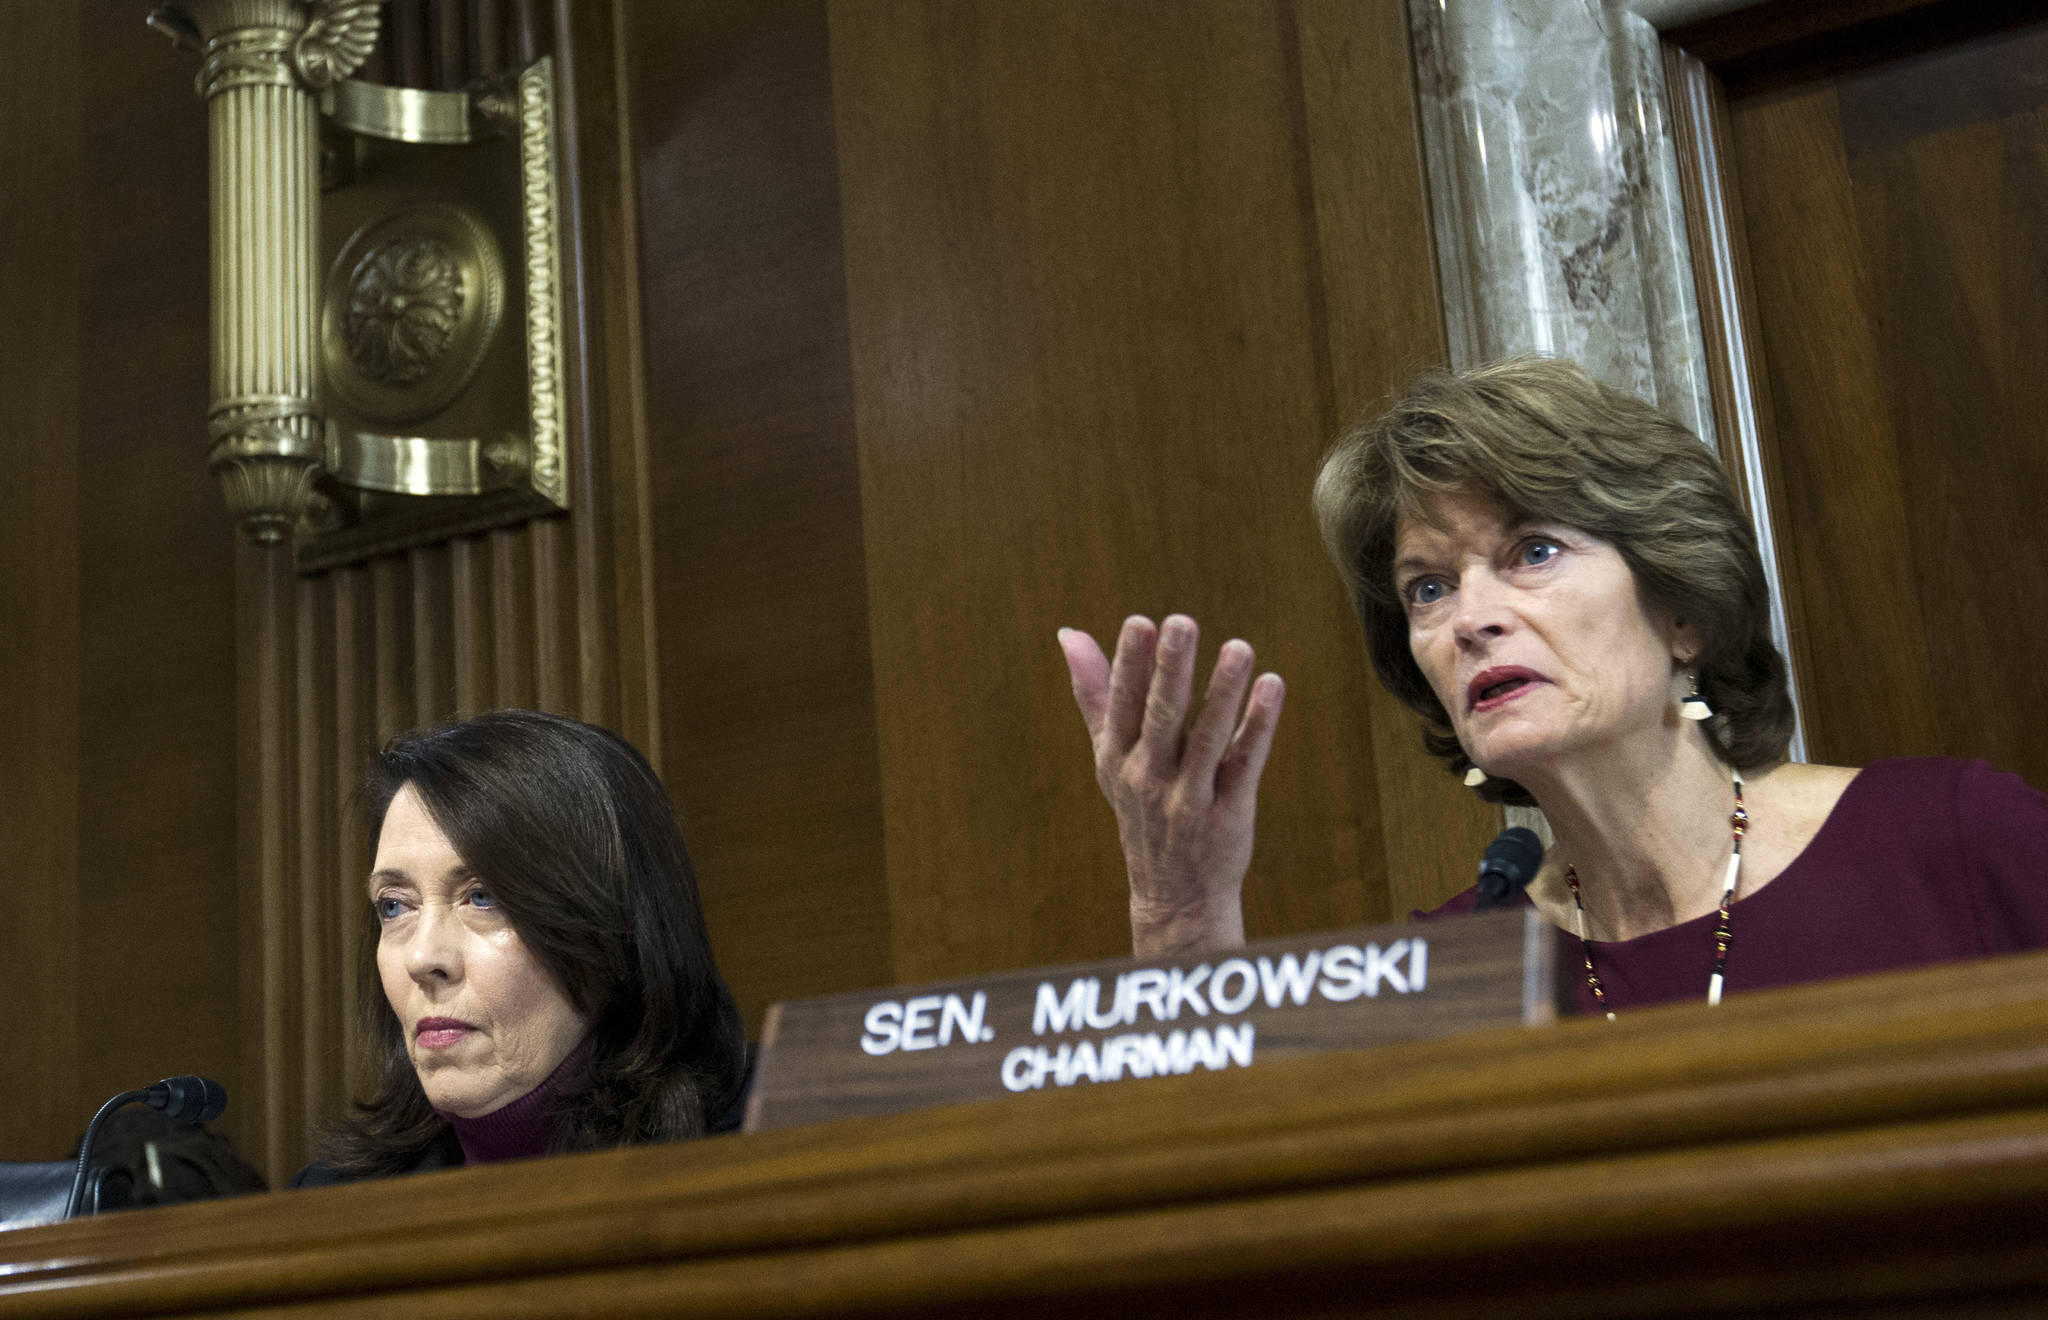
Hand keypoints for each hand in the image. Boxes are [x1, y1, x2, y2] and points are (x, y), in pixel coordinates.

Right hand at [1058, 615, 1284, 957]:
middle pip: (1160, 718)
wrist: (1174, 894)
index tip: (1140, 622)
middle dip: (1169, 670)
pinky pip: (1244, 764)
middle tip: (1180, 622)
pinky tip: (1273, 687)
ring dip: (1222, 692)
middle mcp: (1150, 777)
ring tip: (1240, 647)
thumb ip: (1094, 692)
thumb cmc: (1141, 808)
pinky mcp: (1229, 813)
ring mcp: (1190, 798)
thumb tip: (1069, 633)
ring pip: (1206, 739)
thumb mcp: (1109, 756)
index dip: (1129, 664)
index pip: (1122, 705)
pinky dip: (1258, 726)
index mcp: (1118, 758)